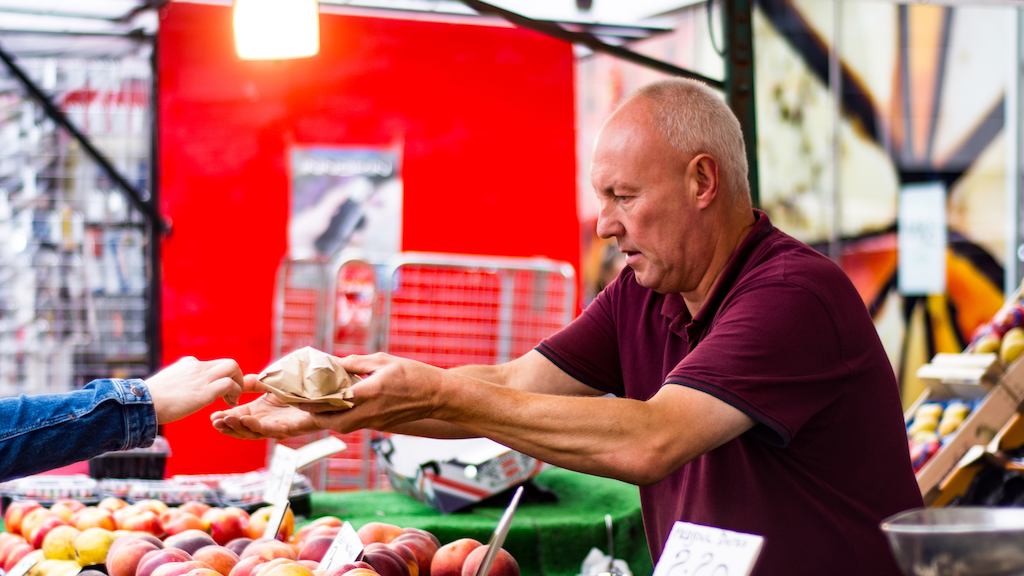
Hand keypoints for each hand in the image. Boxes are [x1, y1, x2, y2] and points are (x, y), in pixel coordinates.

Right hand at [146, 357, 244, 423]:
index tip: (220, 391)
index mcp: (188, 364)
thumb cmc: (150, 399)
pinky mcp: (205, 391)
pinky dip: (235, 392)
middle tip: (233, 393)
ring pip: (233, 367)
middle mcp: (197, 366)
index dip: (220, 377)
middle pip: (228, 363)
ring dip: (238, 384)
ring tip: (232, 399)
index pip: (212, 365)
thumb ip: (178, 383)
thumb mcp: (166, 384)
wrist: (142, 403)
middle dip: (236, 377)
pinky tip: (228, 404)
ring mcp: (202, 377)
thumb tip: (176, 391)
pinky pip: (229, 384)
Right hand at [211, 380, 320, 438]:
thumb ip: (255, 383)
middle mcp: (268, 421)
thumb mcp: (272, 383)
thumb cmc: (301, 389)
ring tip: (225, 422)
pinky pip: (272, 429)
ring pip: (255, 432)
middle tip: (214, 422)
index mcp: (261, 412)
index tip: (212, 416)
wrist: (327, 392)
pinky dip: (258, 426)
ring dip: (239, 428)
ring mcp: (279, 427)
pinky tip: (247, 420)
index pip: (239, 417)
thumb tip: (237, 381)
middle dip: (228, 427)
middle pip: (243, 429)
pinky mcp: (292, 428)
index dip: (226, 418)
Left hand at [296, 352, 445, 433]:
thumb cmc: (414, 375)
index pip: (334, 400)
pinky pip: (354, 424)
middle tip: (303, 405)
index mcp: (370, 392)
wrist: (437, 396)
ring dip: (327, 419)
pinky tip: (338, 407)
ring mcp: (375, 422)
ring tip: (316, 407)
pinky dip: (342, 418)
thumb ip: (357, 362)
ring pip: (342, 426)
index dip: (314, 400)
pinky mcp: (379, 426)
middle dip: (315, 417)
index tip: (300, 395)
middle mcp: (370, 412)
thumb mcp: (384, 360)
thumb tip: (336, 364)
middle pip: (333, 423)